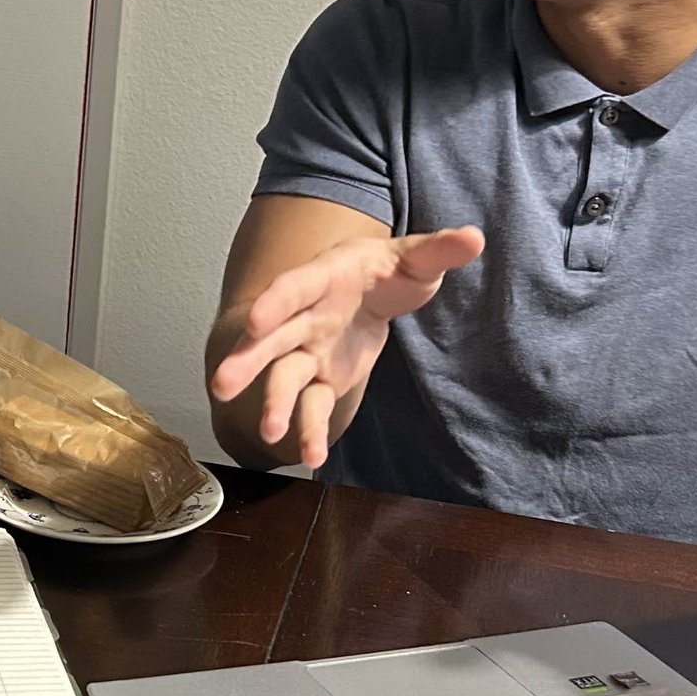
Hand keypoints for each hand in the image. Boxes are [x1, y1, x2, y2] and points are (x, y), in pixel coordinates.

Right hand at [209, 227, 483, 466]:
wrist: (374, 290)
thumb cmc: (388, 270)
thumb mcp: (416, 258)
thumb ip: (439, 250)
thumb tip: (473, 238)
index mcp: (323, 277)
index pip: (293, 288)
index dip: (274, 303)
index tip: (255, 322)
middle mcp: (306, 316)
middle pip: (272, 338)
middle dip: (247, 360)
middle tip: (223, 384)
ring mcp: (309, 350)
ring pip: (284, 377)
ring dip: (275, 404)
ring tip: (270, 432)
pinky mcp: (320, 378)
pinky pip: (311, 404)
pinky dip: (309, 430)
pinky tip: (311, 456)